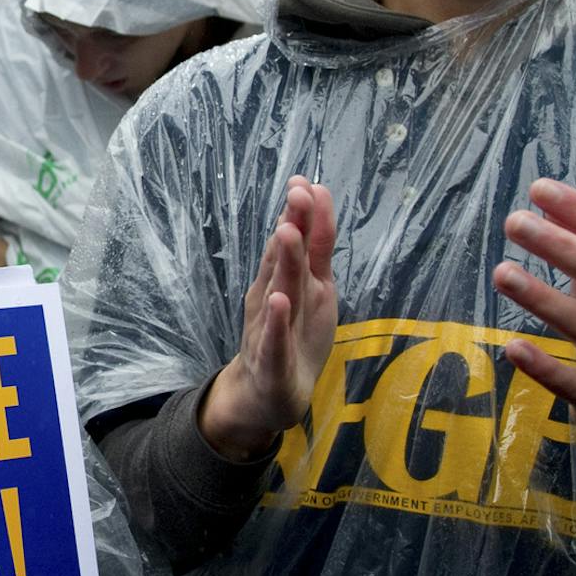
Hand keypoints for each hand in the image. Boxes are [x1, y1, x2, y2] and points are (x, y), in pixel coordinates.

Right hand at [202, 178, 336, 460]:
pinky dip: (277, 321)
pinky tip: (280, 302)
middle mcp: (278, 298)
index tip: (307, 181)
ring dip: (284, 262)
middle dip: (294, 225)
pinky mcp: (272, 360)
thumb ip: (308, 252)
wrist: (267, 395)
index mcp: (292, 282)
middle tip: (296, 192)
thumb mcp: (305, 292)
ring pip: (280, 291)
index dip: (306, 214)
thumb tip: (307, 206)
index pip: (302, 243)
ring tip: (287, 231)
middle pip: (288, 259)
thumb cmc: (289, 337)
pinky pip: (274, 339)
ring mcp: (271, 327)